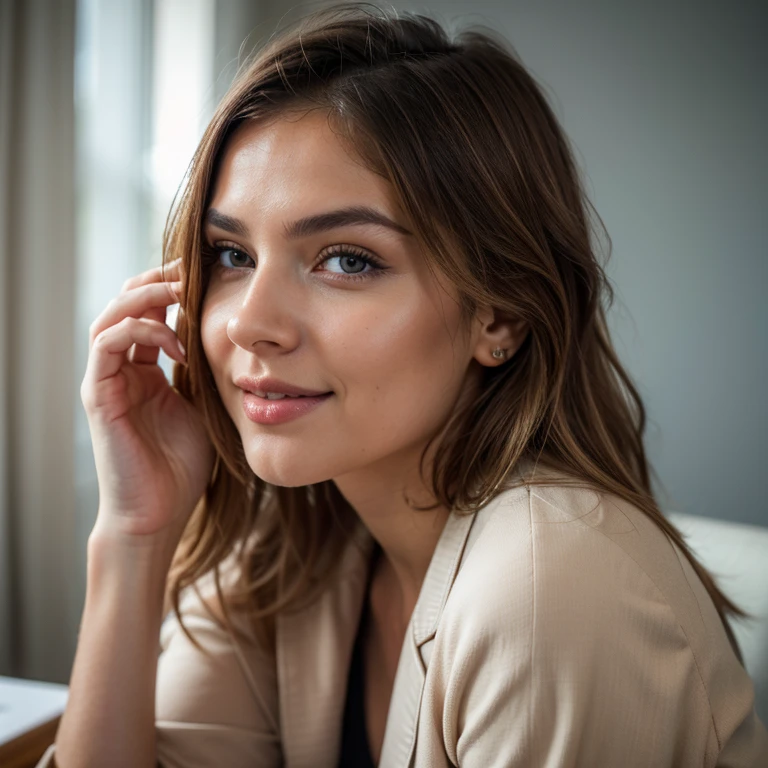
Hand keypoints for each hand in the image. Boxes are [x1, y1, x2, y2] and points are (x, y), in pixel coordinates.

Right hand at [81, 258, 214, 541]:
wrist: (159, 512)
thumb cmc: (182, 464)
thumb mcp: (203, 406)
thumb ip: (204, 373)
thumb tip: (230, 340)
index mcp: (144, 369)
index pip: (149, 312)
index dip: (172, 287)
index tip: (206, 273)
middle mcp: (120, 369)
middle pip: (125, 304)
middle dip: (156, 280)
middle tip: (190, 269)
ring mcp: (105, 380)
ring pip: (111, 316)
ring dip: (145, 296)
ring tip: (181, 292)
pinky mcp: (98, 394)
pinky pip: (108, 344)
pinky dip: (141, 332)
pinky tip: (177, 344)